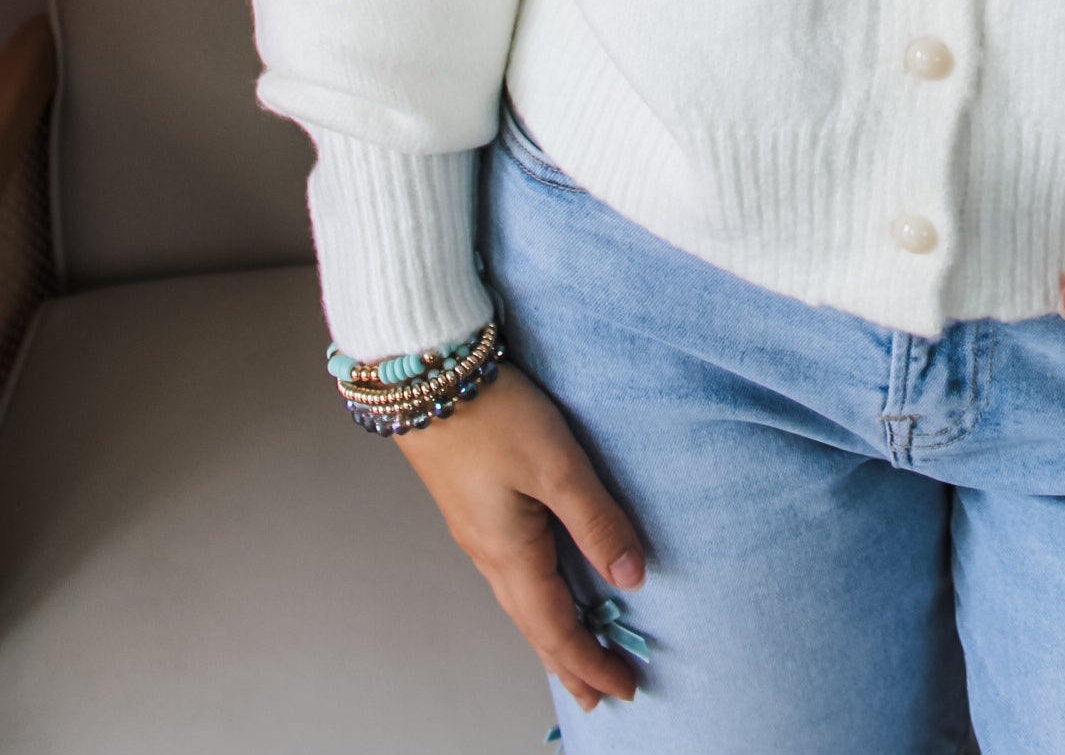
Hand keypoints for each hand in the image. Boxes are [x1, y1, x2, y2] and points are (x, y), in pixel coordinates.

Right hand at [388, 361, 647, 711]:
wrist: (424, 376)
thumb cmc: (493, 414)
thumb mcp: (557, 465)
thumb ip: (596, 521)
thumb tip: (632, 578)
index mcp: (510, 553)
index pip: (557, 629)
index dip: (592, 662)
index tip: (626, 689)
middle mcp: (489, 553)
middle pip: (535, 626)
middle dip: (570, 663)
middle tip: (600, 696)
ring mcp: (478, 532)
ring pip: (520, 602)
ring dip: (551, 635)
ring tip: (574, 656)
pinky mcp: (474, 508)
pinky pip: (511, 575)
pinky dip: (535, 601)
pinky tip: (542, 588)